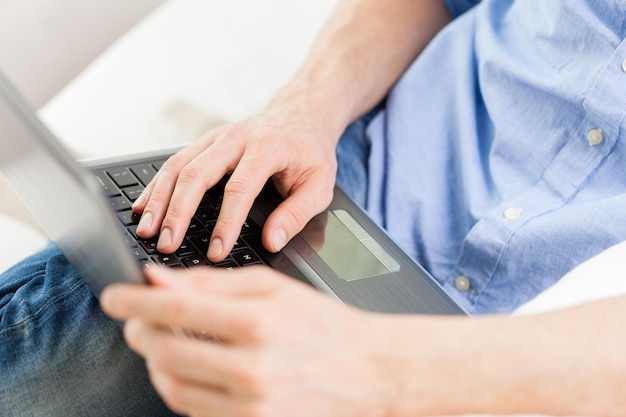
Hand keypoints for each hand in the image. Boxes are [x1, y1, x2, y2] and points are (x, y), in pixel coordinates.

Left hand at [101, 266, 398, 416]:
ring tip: (162, 343)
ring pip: (173, 387)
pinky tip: (188, 368)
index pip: (176, 309)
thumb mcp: (273, 287)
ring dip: (155, 362)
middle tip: (137, 319)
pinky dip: (180, 386)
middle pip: (164, 352)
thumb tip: (161, 277)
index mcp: (258, 323)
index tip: (113, 297)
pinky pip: (195, 411)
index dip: (134, 301)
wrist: (367, 372)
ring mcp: (252, 406)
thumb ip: (213, 282)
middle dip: (139, 331)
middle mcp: (252, 369)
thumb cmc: (323, 325)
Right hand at [131, 96, 344, 261]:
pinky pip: (175, 162)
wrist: (301, 116)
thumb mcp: (319, 185)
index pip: (240, 188)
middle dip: (178, 211)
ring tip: (147, 230)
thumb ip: (297, 214)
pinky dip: (156, 185)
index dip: (226, 222)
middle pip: (197, 173)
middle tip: (167, 243)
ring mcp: (217, 137)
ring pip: (179, 165)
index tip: (216, 250)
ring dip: (159, 199)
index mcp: (267, 147)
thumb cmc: (310, 153)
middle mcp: (237, 138)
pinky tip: (143, 206)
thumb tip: (272, 241)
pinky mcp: (206, 142)